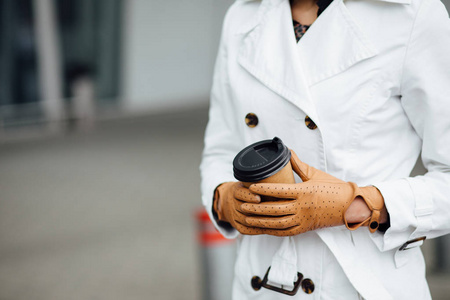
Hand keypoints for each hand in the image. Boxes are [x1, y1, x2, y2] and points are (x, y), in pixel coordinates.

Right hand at [214, 182, 270, 234]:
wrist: (227, 201)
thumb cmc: (244, 190)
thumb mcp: (246, 183)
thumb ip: (258, 183)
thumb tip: (280, 179)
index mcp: (235, 190)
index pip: (240, 193)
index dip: (249, 196)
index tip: (259, 198)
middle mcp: (232, 203)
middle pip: (243, 208)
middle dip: (256, 210)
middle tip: (271, 211)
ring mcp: (233, 215)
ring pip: (245, 220)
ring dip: (259, 221)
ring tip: (273, 221)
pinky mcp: (236, 225)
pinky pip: (245, 230)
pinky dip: (257, 230)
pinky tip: (268, 228)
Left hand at [237, 150, 384, 235]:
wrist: (350, 206)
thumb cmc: (333, 187)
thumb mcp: (315, 174)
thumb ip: (298, 164)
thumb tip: (287, 151)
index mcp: (304, 191)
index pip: (279, 190)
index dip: (263, 189)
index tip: (251, 186)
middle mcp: (302, 207)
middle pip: (274, 209)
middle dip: (256, 207)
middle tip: (243, 204)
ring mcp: (303, 220)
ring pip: (277, 223)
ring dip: (261, 221)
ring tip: (247, 217)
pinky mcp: (305, 228)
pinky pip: (285, 232)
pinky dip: (272, 230)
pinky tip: (262, 227)